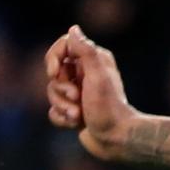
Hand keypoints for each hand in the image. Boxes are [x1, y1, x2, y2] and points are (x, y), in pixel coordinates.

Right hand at [43, 24, 144, 160]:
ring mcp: (79, 94)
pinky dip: (62, 118)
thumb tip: (73, 29)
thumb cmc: (109, 107)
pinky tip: (75, 124)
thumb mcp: (98, 76)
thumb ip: (86, 51)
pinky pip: (54, 110)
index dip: (53, 58)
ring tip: (78, 115)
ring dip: (62, 105)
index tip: (54, 72)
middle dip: (60, 88)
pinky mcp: (74, 111)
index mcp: (93, 61)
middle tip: (77, 98)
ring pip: (52, 93)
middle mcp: (86, 74)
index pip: (63, 47)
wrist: (117, 139)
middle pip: (54, 73)